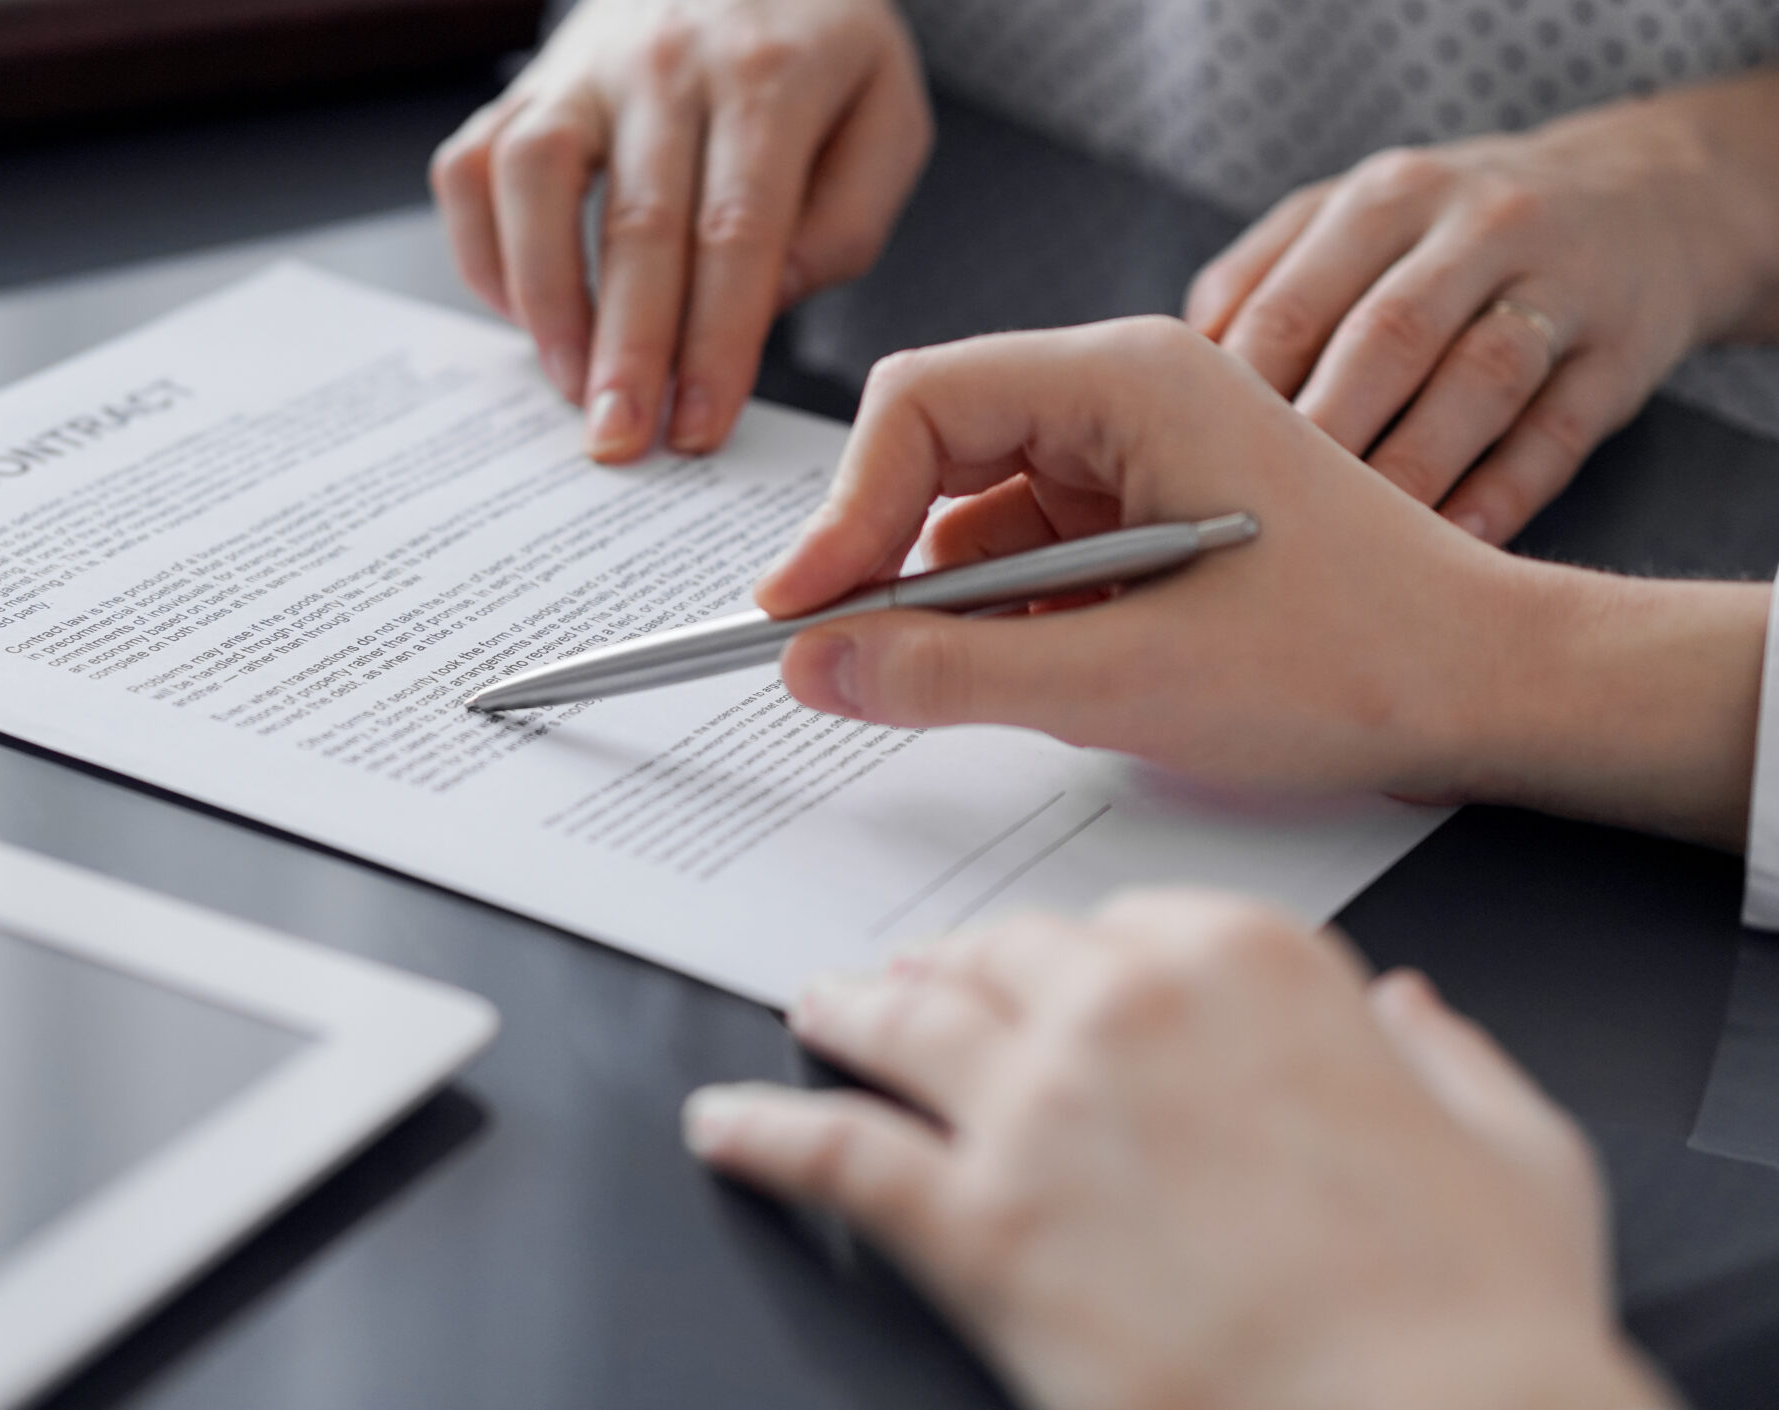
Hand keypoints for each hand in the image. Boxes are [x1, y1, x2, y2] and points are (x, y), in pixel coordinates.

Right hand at [432, 0, 928, 462]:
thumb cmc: (819, 34)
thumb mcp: (890, 110)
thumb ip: (846, 218)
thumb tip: (761, 305)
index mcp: (773, 75)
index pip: (739, 227)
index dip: (716, 337)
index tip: (700, 425)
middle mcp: (667, 63)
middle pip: (637, 222)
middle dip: (625, 348)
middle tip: (620, 441)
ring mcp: (582, 68)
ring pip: (534, 182)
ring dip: (544, 299)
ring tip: (568, 387)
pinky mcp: (526, 84)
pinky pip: (474, 169)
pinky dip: (483, 253)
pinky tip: (522, 315)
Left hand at [684, 893, 1672, 1409]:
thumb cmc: (1478, 1311)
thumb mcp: (1510, 1145)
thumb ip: (1443, 1056)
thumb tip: (1412, 1013)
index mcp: (1249, 966)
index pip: (1122, 925)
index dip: (1076, 956)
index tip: (1053, 968)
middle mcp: (1124, 1010)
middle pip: (998, 960)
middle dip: (952, 970)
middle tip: (914, 981)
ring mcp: (1039, 1110)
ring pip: (903, 1026)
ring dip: (846, 1012)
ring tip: (812, 1010)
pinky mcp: (977, 1222)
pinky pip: (837, 1156)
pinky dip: (765, 1137)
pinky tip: (726, 1130)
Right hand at [753, 318, 1765, 842]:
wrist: (1493, 689)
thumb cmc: (1355, 660)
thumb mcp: (1127, 683)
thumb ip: (950, 673)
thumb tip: (813, 665)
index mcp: (1133, 377)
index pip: (922, 403)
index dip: (844, 510)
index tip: (799, 612)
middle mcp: (1125, 389)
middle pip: (933, 444)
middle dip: (882, 553)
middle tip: (830, 655)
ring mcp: (1133, 449)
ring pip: (970, 508)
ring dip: (945, 597)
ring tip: (946, 683)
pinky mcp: (1140, 511)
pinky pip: (1023, 551)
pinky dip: (999, 617)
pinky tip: (1021, 675)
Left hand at [1186, 71, 1778, 543]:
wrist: (1649, 194)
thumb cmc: (1448, 235)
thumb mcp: (1355, 220)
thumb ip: (1258, 286)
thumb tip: (1167, 383)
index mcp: (1382, 199)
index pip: (1290, 303)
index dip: (1234, 397)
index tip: (1188, 473)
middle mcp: (1475, 227)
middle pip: (1385, 337)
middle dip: (1319, 434)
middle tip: (1261, 520)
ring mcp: (1562, 283)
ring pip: (1481, 380)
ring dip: (1412, 469)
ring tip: (1351, 550)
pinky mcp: (1625, 348)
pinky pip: (1560, 430)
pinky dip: (1504, 493)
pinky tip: (1450, 544)